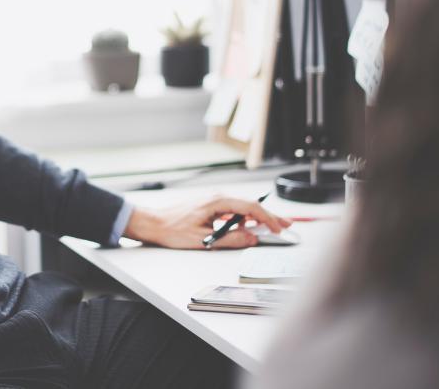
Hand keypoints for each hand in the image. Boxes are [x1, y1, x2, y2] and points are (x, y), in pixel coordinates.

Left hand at [122, 196, 291, 249]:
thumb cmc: (172, 229)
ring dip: (257, 218)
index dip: (267, 218)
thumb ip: (230, 240)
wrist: (153, 223)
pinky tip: (247, 227)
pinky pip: (232, 210)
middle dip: (268, 216)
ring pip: (242, 208)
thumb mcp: (204, 240)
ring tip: (271, 227)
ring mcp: (214, 201)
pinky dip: (243, 218)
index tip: (278, 228)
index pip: (249, 207)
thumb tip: (251, 239)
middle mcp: (217, 198)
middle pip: (249, 206)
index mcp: (217, 202)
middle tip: (285, 225)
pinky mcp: (210, 206)